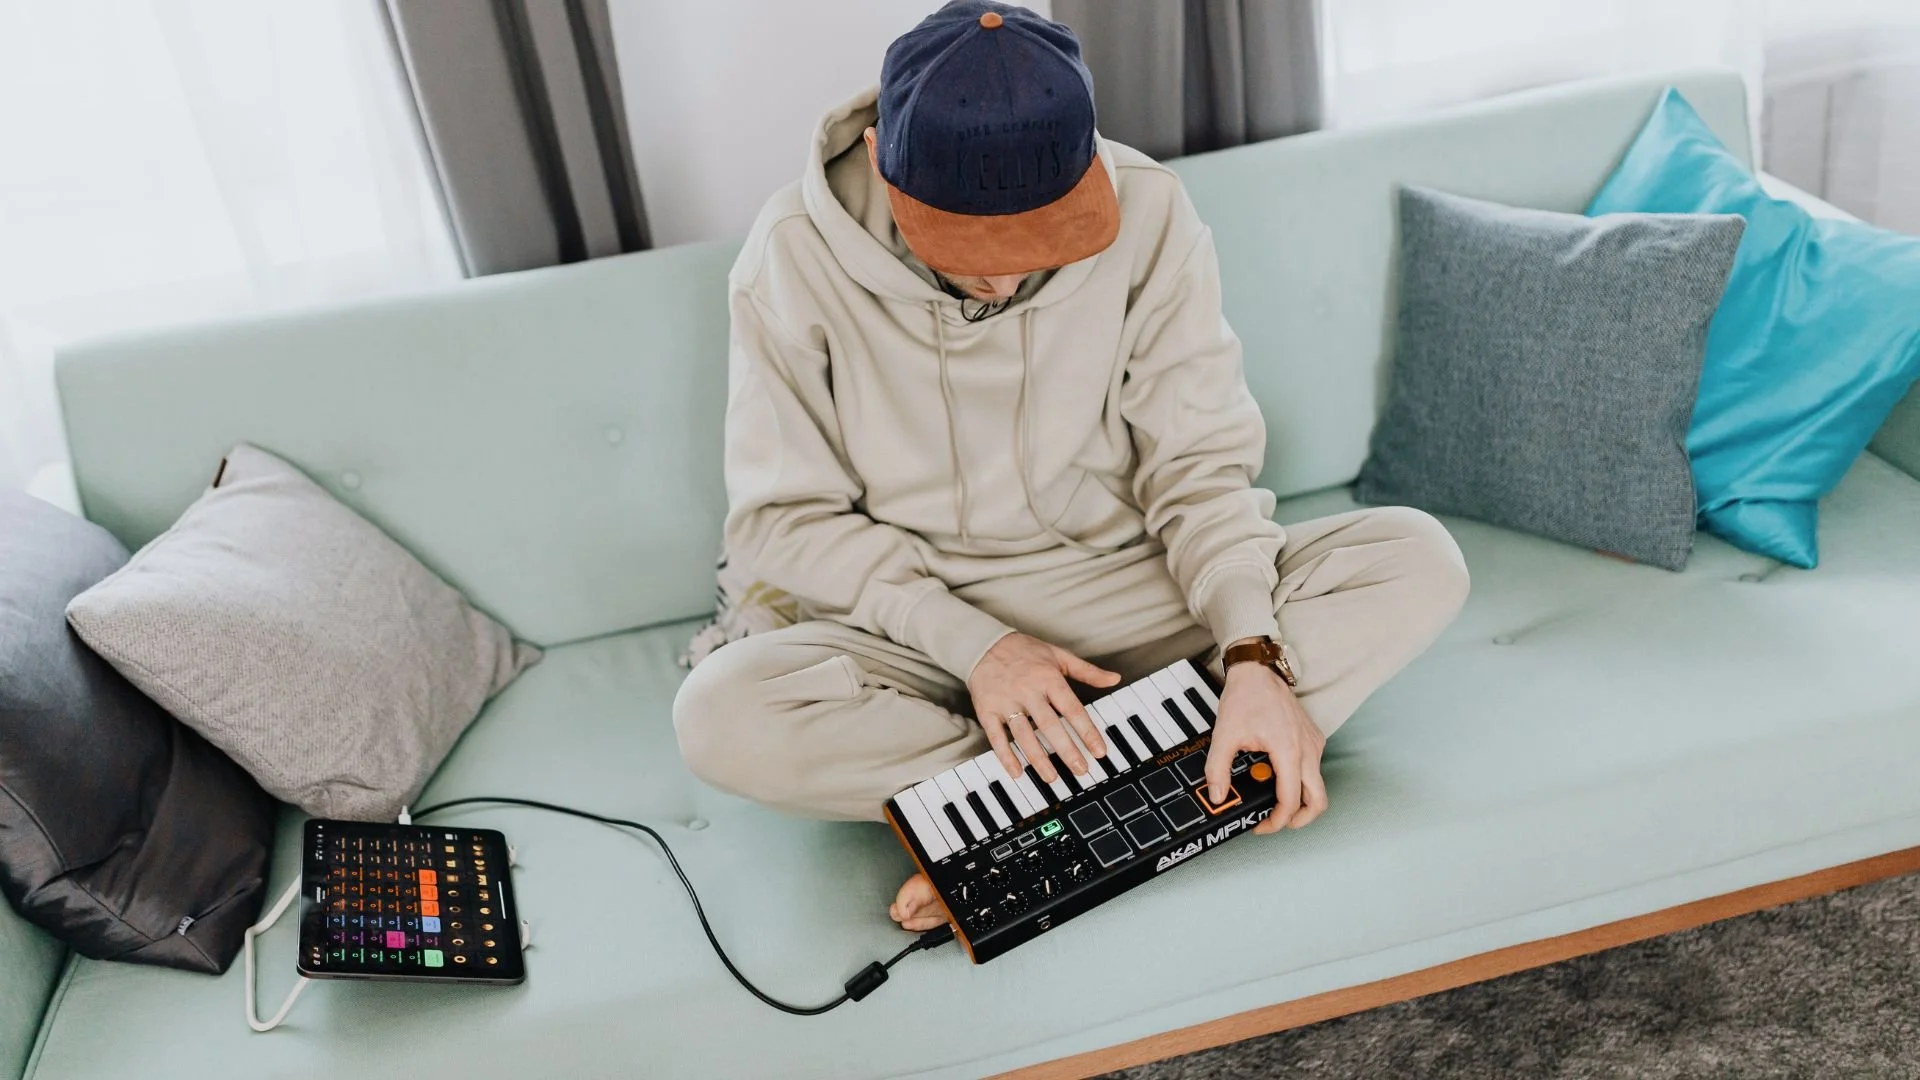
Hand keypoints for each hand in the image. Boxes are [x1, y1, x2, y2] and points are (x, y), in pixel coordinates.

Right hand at [968, 633, 1121, 782]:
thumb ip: (1087, 671)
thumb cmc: (1025, 650)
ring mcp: (1006, 702)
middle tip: (1081, 770)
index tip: (1100, 751)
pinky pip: (996, 737)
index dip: (1087, 731)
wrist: (983, 644)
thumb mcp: (1058, 655)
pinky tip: (1017, 772)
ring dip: (1038, 758)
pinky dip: (1006, 756)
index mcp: (1048, 678)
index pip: (1072, 709)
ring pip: (1024, 734)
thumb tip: (1115, 678)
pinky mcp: (987, 710)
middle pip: (1049, 725)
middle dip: (1066, 750)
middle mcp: (1028, 691)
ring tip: (1052, 777)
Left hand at [1205, 651, 1327, 833]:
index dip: (1276, 821)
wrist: (1258, 671)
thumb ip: (1217, 769)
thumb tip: (1217, 796)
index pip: (1290, 800)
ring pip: (1318, 786)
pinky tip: (1278, 779)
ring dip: (1301, 801)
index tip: (1260, 825)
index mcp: (1288, 750)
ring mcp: (1314, 744)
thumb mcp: (1224, 735)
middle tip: (1276, 822)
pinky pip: (1314, 769)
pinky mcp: (1314, 739)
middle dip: (1300, 820)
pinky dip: (1301, 782)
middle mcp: (1308, 749)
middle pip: (1318, 801)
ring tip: (1274, 803)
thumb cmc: (1245, 698)